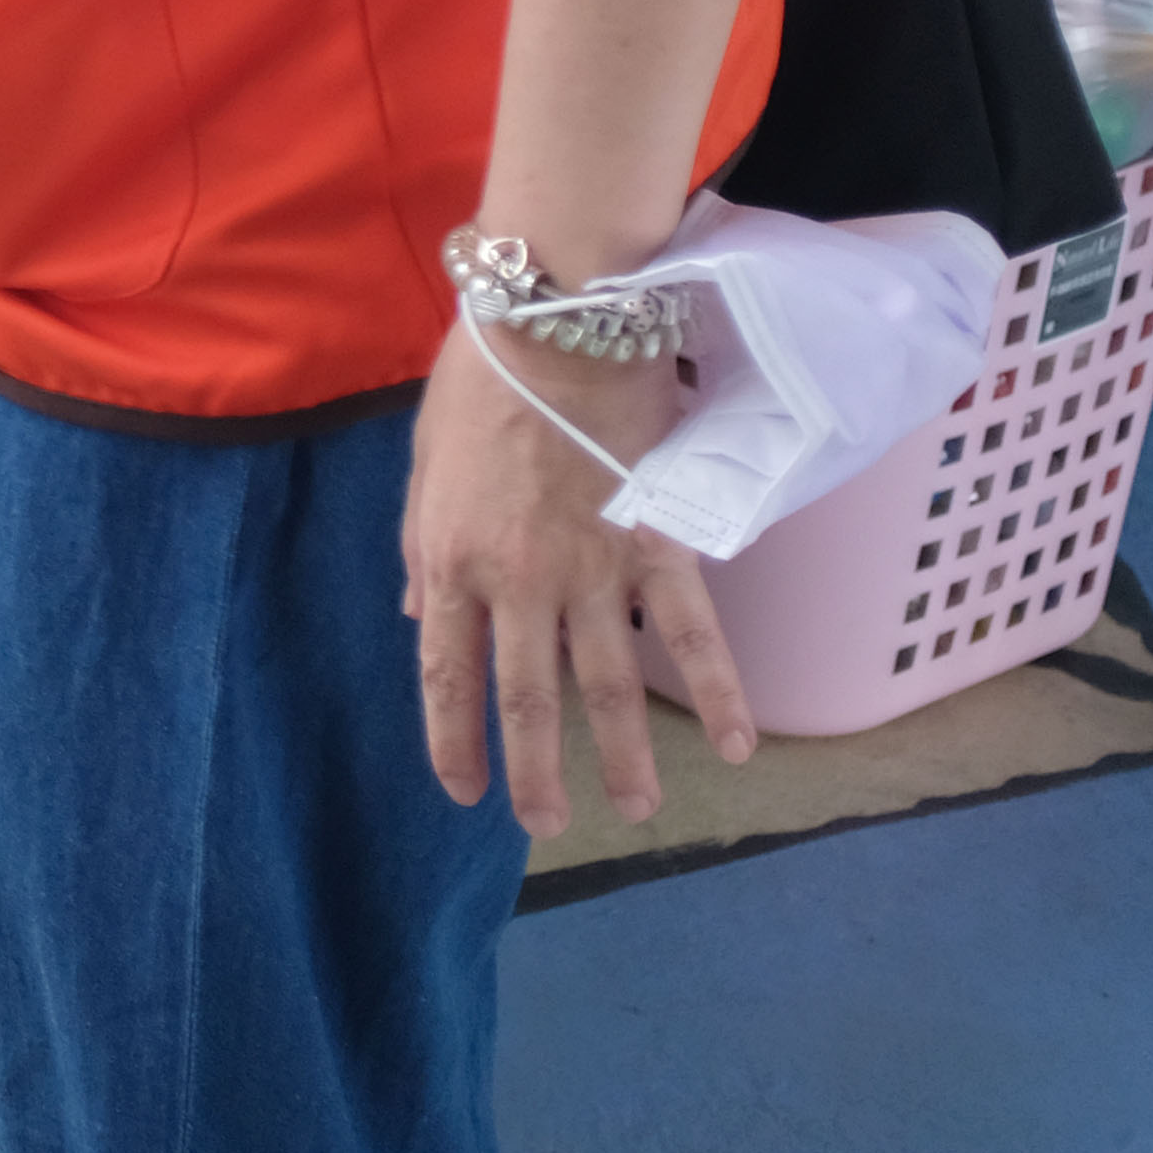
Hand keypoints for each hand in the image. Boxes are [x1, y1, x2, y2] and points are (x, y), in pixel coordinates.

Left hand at [405, 321, 749, 836]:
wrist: (558, 324)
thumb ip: (422, 548)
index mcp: (453, 562)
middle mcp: (521, 584)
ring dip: (626, 758)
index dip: (454, 742)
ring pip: (610, 687)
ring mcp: (594, 572)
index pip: (447, 677)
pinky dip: (721, 692)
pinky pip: (693, 633)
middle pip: (529, 701)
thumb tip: (416, 614)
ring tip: (639, 810)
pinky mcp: (659, 548)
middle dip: (537, 773)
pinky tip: (736, 745)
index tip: (465, 793)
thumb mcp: (424, 465)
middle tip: (546, 828)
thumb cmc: (479, 383)